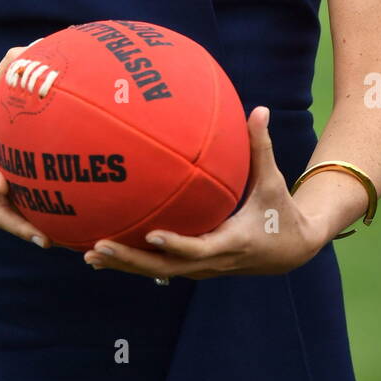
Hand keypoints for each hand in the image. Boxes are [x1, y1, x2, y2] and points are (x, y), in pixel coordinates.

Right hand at [0, 45, 51, 249]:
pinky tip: (61, 234)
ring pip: (2, 220)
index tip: (0, 184)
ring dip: (24, 233)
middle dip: (13, 222)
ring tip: (53, 243)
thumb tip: (37, 44)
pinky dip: (30, 228)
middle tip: (40, 236)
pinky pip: (12, 218)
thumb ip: (9, 67)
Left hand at [83, 107, 325, 278]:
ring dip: (125, 265)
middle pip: (165, 268)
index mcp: (232, 242)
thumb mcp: (273, 181)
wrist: (291, 251)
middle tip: (98, 246)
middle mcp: (212, 262)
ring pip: (157, 272)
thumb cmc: (281, 212)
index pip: (198, 248)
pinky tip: (105, 251)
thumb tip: (259, 109)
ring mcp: (201, 269)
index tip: (150, 234)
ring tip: (88, 254)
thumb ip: (262, 147)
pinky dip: (134, 261)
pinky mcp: (194, 268)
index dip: (175, 244)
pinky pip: (160, 266)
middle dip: (131, 259)